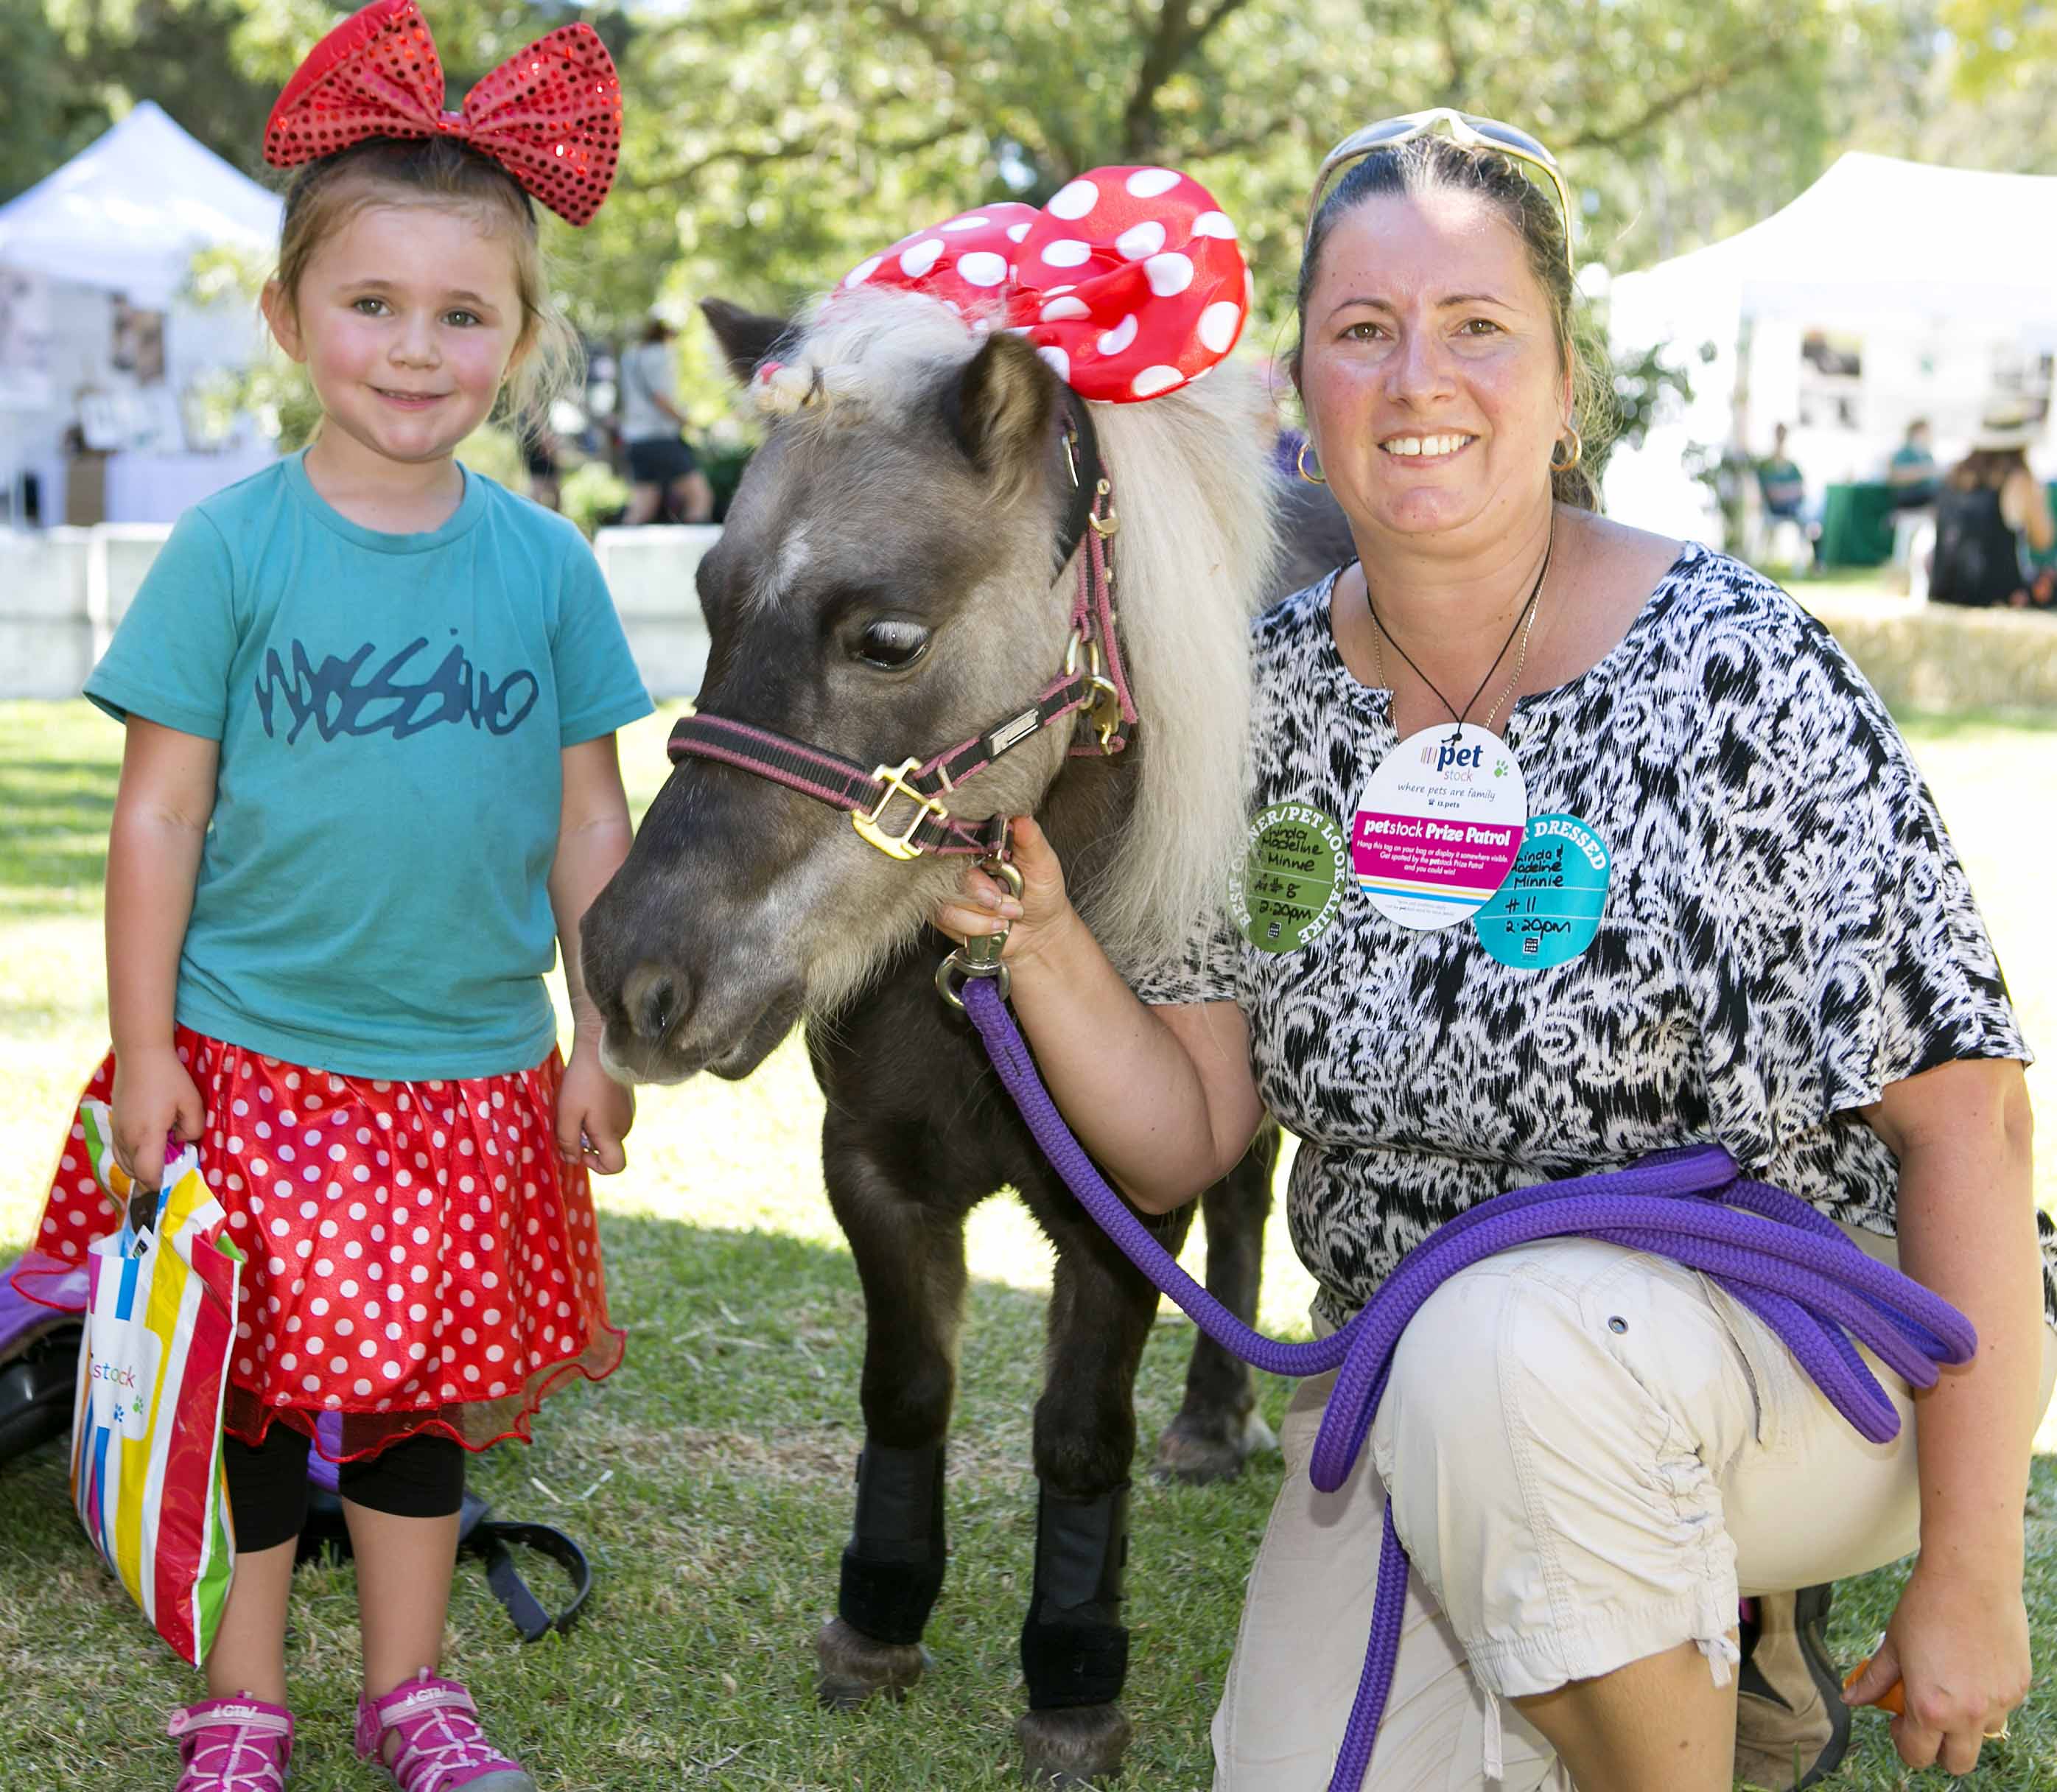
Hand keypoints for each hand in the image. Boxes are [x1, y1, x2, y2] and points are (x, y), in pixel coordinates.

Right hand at [109, 1044, 204, 1188]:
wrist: (139, 1054)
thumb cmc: (168, 1078)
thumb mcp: (192, 1103)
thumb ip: (193, 1129)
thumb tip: (183, 1142)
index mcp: (146, 1136)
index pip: (147, 1174)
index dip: (160, 1183)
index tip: (173, 1180)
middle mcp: (126, 1138)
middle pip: (134, 1173)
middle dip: (153, 1175)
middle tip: (172, 1163)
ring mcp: (116, 1131)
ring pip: (124, 1163)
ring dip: (141, 1166)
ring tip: (162, 1152)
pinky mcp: (113, 1123)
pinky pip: (120, 1150)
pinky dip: (132, 1155)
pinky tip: (149, 1142)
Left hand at [557, 1036, 633, 1174]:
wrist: (602, 1046)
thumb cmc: (583, 1081)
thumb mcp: (567, 1113)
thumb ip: (568, 1141)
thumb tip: (572, 1159)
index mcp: (611, 1134)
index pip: (615, 1166)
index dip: (596, 1166)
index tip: (580, 1150)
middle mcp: (625, 1127)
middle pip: (606, 1147)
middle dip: (586, 1141)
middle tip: (570, 1118)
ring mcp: (628, 1112)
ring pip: (607, 1132)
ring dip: (590, 1126)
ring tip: (577, 1103)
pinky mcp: (626, 1100)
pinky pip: (611, 1117)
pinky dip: (597, 1114)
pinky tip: (587, 1094)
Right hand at [930, 816, 1077, 971]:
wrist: (1039, 931)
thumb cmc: (1042, 893)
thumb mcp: (1043, 863)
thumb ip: (1031, 839)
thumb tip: (1020, 816)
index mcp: (982, 844)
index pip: (960, 836)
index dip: (971, 853)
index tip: (994, 867)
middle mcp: (962, 864)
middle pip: (948, 870)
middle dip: (982, 893)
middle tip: (1008, 902)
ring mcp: (951, 888)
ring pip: (948, 897)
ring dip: (983, 914)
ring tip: (1008, 915)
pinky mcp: (945, 912)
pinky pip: (947, 917)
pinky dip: (976, 926)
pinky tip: (996, 926)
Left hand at [1843, 1561, 2027, 1773]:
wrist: (1971, 1577)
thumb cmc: (1925, 1607)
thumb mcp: (1892, 1645)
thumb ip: (1873, 1680)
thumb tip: (1851, 1699)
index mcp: (1931, 1708)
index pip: (1918, 1755)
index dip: (1903, 1742)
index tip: (1898, 1721)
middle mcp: (1968, 1714)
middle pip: (1956, 1763)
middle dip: (1937, 1748)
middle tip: (1923, 1717)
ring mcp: (1998, 1703)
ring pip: (1981, 1737)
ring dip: (1964, 1725)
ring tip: (1947, 1686)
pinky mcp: (2018, 1687)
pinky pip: (2001, 1710)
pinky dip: (1985, 1701)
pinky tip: (1969, 1668)